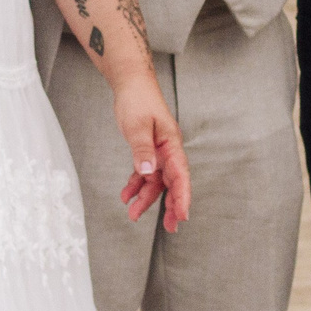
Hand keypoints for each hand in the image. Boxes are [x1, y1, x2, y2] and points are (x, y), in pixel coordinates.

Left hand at [112, 78, 191, 231]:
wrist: (131, 84)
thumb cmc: (137, 100)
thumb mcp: (136, 126)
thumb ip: (142, 150)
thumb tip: (148, 173)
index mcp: (171, 144)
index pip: (180, 175)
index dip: (183, 196)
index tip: (183, 214)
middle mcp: (167, 150)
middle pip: (172, 183)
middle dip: (171, 206)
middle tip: (171, 227)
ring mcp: (158, 152)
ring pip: (155, 181)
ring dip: (146, 198)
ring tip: (133, 215)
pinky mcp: (147, 151)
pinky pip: (144, 173)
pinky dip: (136, 184)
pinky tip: (126, 195)